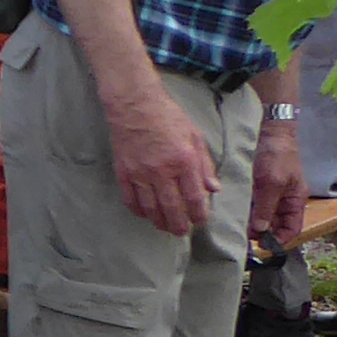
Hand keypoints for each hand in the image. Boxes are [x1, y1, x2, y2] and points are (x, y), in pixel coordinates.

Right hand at [103, 87, 221, 237]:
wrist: (134, 104)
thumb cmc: (168, 117)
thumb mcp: (195, 136)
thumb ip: (205, 164)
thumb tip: (213, 189)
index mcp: (184, 160)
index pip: (194, 197)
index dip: (198, 214)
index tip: (200, 220)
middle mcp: (162, 170)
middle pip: (172, 208)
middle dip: (179, 225)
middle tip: (181, 232)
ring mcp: (140, 173)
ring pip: (151, 208)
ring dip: (159, 222)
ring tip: (164, 226)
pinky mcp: (123, 172)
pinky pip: (130, 200)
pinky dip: (138, 211)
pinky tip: (145, 214)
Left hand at [249, 121, 304, 252]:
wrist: (270, 131)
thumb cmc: (277, 155)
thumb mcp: (272, 183)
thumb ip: (267, 208)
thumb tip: (260, 230)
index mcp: (296, 201)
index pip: (292, 229)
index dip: (280, 240)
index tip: (262, 246)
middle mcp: (285, 200)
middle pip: (276, 226)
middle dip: (262, 233)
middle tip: (244, 237)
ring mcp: (272, 194)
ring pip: (263, 217)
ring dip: (253, 223)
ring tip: (239, 228)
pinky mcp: (260, 188)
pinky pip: (254, 205)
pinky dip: (247, 211)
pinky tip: (236, 214)